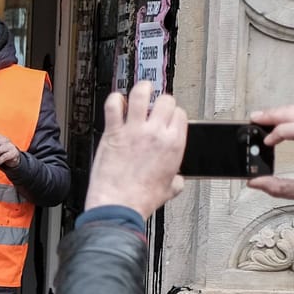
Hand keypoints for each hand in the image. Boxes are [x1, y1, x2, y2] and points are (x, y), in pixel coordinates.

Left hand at [86, 81, 187, 216]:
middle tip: (154, 105)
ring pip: (142, 95)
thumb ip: (176, 180)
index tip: (167, 117)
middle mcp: (156, 133)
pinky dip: (115, 99)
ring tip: (141, 89)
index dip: (173, 114)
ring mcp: (134, 130)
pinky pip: (113, 105)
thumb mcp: (169, 190)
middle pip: (165, 100)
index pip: (180, 114)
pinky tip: (117, 101)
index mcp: (174, 144)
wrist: (119, 205)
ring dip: (142, 88)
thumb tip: (178, 180)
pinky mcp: (113, 132)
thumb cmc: (141, 199)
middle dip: (161, 100)